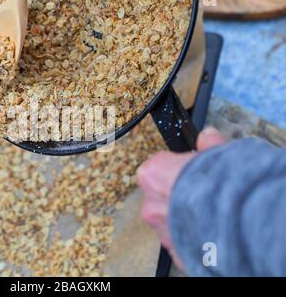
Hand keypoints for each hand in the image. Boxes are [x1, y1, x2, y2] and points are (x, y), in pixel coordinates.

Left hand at [137, 127, 226, 269]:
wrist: (236, 221)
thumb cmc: (221, 184)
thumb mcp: (217, 153)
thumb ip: (208, 144)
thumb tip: (207, 136)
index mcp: (153, 174)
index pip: (156, 168)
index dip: (176, 169)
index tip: (190, 172)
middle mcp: (151, 204)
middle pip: (161, 197)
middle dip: (177, 196)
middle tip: (201, 195)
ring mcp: (161, 230)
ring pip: (170, 221)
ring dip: (184, 218)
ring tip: (209, 215)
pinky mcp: (175, 250)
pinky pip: (181, 241)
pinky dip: (192, 237)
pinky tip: (210, 231)